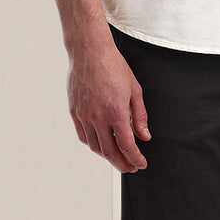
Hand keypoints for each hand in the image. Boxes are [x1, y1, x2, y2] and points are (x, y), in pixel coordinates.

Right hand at [68, 34, 150, 172]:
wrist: (89, 51)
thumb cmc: (113, 66)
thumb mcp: (135, 90)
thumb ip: (140, 116)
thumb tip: (144, 136)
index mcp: (116, 111)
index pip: (127, 146)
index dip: (136, 159)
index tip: (141, 163)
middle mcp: (98, 117)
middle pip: (110, 152)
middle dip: (122, 164)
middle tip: (131, 167)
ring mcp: (84, 115)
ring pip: (95, 147)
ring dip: (108, 156)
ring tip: (118, 157)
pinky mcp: (74, 112)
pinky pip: (84, 136)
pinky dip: (94, 145)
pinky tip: (102, 144)